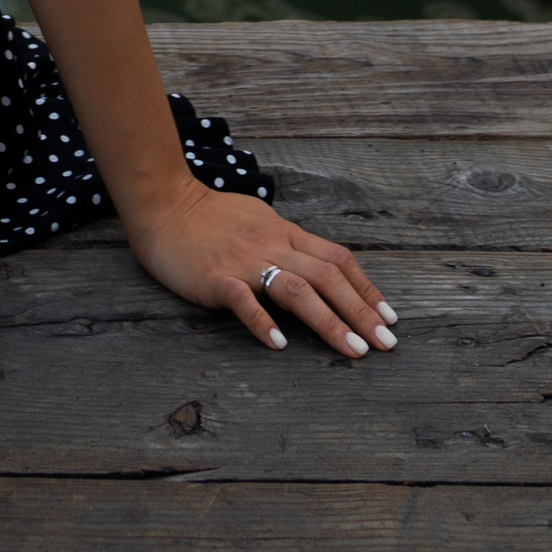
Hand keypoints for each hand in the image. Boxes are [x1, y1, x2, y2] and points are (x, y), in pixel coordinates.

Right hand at [124, 180, 397, 359]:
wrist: (162, 201)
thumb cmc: (207, 215)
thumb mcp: (257, 220)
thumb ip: (284, 241)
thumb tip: (313, 262)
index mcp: (284, 232)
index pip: (337, 258)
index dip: (367, 288)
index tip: (390, 317)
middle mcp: (272, 245)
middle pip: (328, 276)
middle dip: (362, 311)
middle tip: (388, 345)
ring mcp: (244, 261)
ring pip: (297, 289)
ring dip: (330, 321)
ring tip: (354, 351)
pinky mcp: (215, 277)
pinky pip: (243, 300)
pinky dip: (263, 322)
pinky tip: (280, 344)